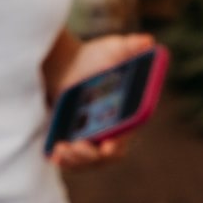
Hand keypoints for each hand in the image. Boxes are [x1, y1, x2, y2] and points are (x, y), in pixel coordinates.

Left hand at [48, 33, 155, 169]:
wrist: (64, 64)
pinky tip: (55, 154)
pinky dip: (64, 161)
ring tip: (62, 149)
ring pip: (86, 161)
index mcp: (124, 117)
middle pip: (104, 157)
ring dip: (76, 160)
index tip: (107, 145)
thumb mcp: (112, 49)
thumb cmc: (92, 57)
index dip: (117, 144)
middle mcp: (109, 134)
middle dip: (91, 156)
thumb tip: (148, 41)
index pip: (124, 138)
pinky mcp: (72, 142)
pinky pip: (71, 160)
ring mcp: (91, 141)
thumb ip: (131, 46)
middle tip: (78, 145)